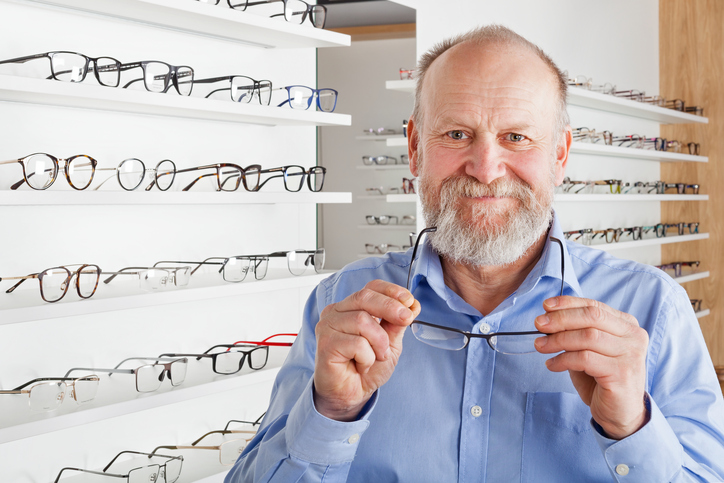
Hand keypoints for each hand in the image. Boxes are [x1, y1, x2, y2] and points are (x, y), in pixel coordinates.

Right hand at [313, 279, 419, 421]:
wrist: (351, 395)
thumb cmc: (366, 368)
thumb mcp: (389, 343)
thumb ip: (397, 324)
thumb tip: (412, 305)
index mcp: (350, 307)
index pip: (369, 288)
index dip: (390, 291)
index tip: (409, 300)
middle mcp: (335, 313)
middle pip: (364, 297)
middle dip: (390, 307)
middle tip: (406, 319)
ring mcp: (327, 326)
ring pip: (362, 320)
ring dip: (379, 342)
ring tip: (377, 357)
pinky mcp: (325, 344)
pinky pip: (357, 343)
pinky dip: (367, 357)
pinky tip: (361, 366)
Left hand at [534, 296, 648, 439]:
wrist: (620, 414)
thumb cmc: (601, 379)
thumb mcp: (588, 350)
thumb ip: (575, 333)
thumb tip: (547, 318)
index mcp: (626, 325)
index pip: (594, 306)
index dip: (568, 304)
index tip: (546, 306)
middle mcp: (634, 336)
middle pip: (592, 317)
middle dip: (561, 319)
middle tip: (539, 324)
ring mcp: (631, 354)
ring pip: (588, 336)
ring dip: (558, 340)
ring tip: (541, 346)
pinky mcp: (622, 373)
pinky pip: (585, 359)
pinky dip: (563, 359)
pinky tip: (552, 364)